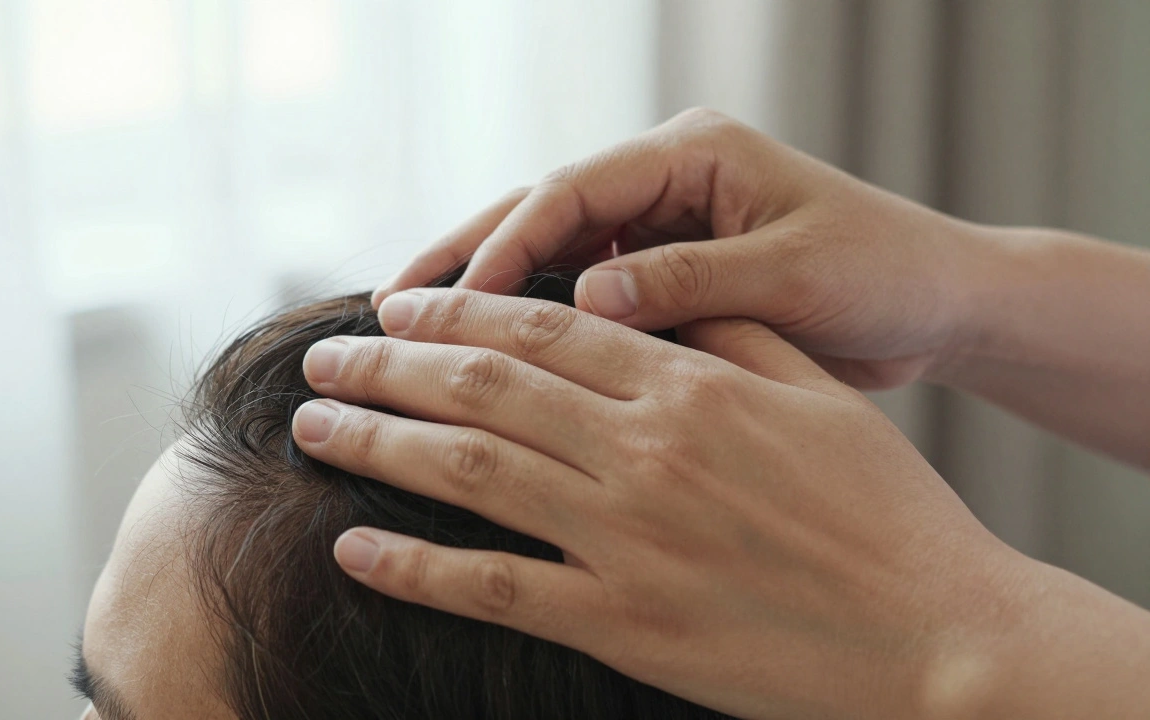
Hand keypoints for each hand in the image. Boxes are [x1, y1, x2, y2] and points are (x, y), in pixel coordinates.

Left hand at [292, 289, 1037, 719]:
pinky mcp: (623, 624)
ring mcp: (627, 540)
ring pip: (470, 470)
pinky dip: (415, 564)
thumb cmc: (887, 512)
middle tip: (325, 355)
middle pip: (484, 385)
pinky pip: (493, 587)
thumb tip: (647, 303)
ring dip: (379, 441)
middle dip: (390, 363)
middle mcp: (643, 451)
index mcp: (688, 386)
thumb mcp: (817, 396)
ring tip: (315, 424)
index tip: (395, 304)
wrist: (938, 637)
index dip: (454, 310)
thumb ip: (729, 339)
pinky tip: (356, 543)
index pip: (540, 325)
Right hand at [372, 108, 995, 389]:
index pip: (574, 191)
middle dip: (466, 258)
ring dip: (487, 292)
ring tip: (415, 334)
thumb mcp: (791, 275)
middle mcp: (668, 177)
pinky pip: (583, 288)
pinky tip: (490, 358)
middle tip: (390, 310)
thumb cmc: (882, 274)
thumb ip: (689, 281)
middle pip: (542, 210)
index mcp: (696, 154)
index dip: (505, 246)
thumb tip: (585, 300)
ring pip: (551, 251)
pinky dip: (535, 322)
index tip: (453, 305)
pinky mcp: (666, 263)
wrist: (938, 300)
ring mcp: (662, 219)